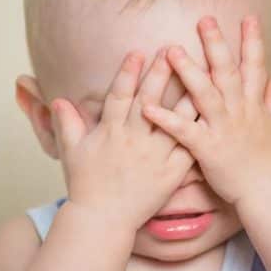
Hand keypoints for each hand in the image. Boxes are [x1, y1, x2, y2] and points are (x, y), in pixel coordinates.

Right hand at [49, 48, 197, 231]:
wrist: (103, 221)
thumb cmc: (86, 186)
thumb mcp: (72, 152)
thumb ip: (67, 123)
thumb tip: (57, 99)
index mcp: (111, 132)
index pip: (120, 96)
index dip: (128, 73)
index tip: (137, 52)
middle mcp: (134, 141)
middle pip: (150, 101)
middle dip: (160, 74)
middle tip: (172, 50)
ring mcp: (154, 157)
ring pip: (174, 121)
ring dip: (186, 96)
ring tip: (200, 74)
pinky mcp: (171, 173)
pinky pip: (188, 149)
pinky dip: (200, 131)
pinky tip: (213, 114)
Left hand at [142, 15, 270, 205]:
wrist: (267, 191)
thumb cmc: (270, 158)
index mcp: (254, 104)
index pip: (254, 66)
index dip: (252, 41)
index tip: (248, 17)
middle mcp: (239, 111)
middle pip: (227, 73)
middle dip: (216, 45)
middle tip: (204, 20)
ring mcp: (223, 129)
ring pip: (205, 95)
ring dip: (188, 72)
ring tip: (170, 51)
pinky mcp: (207, 148)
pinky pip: (183, 131)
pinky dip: (166, 118)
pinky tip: (147, 106)